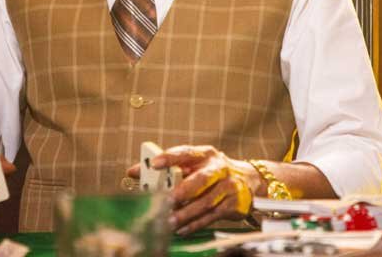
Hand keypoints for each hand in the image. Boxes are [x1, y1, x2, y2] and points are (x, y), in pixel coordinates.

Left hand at [127, 145, 259, 235]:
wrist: (247, 181)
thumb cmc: (210, 171)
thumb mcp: (192, 164)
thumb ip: (164, 168)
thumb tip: (133, 172)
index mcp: (205, 154)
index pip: (186, 153)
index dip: (170, 157)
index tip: (154, 164)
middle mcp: (218, 168)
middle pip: (201, 179)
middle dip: (183, 190)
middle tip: (167, 200)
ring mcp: (228, 186)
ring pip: (206, 201)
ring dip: (187, 213)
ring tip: (170, 221)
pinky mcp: (233, 204)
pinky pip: (212, 216)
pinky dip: (196, 224)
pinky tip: (182, 229)